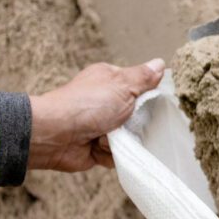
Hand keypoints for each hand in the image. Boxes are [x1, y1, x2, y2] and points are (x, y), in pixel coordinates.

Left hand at [28, 59, 164, 171]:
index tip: (149, 101)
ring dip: (122, 140)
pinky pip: (118, 154)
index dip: (146, 95)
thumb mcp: (123, 85)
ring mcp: (100, 125)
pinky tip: (100, 148)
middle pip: (136, 114)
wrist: (57, 135)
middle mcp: (104, 102)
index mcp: (109, 80)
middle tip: (128, 120)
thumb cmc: (88, 104)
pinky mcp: (96, 147)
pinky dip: (112, 153)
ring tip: (109, 135)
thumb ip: (144, 77)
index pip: (139, 86)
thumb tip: (160, 64)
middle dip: (135, 122)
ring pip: (128, 137)